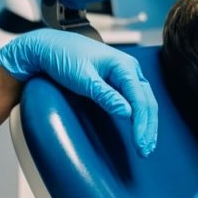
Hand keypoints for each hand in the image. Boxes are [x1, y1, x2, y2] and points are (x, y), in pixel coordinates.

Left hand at [0, 28, 157, 155]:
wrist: (49, 47)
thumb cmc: (64, 57)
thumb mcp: (83, 79)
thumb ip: (106, 96)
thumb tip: (127, 113)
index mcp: (124, 65)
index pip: (140, 99)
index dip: (142, 124)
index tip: (140, 144)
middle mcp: (129, 68)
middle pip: (147, 100)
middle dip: (148, 126)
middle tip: (145, 150)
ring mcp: (125, 74)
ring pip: (144, 100)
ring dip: (147, 122)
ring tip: (146, 144)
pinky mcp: (118, 80)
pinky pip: (135, 99)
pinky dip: (140, 115)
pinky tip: (140, 127)